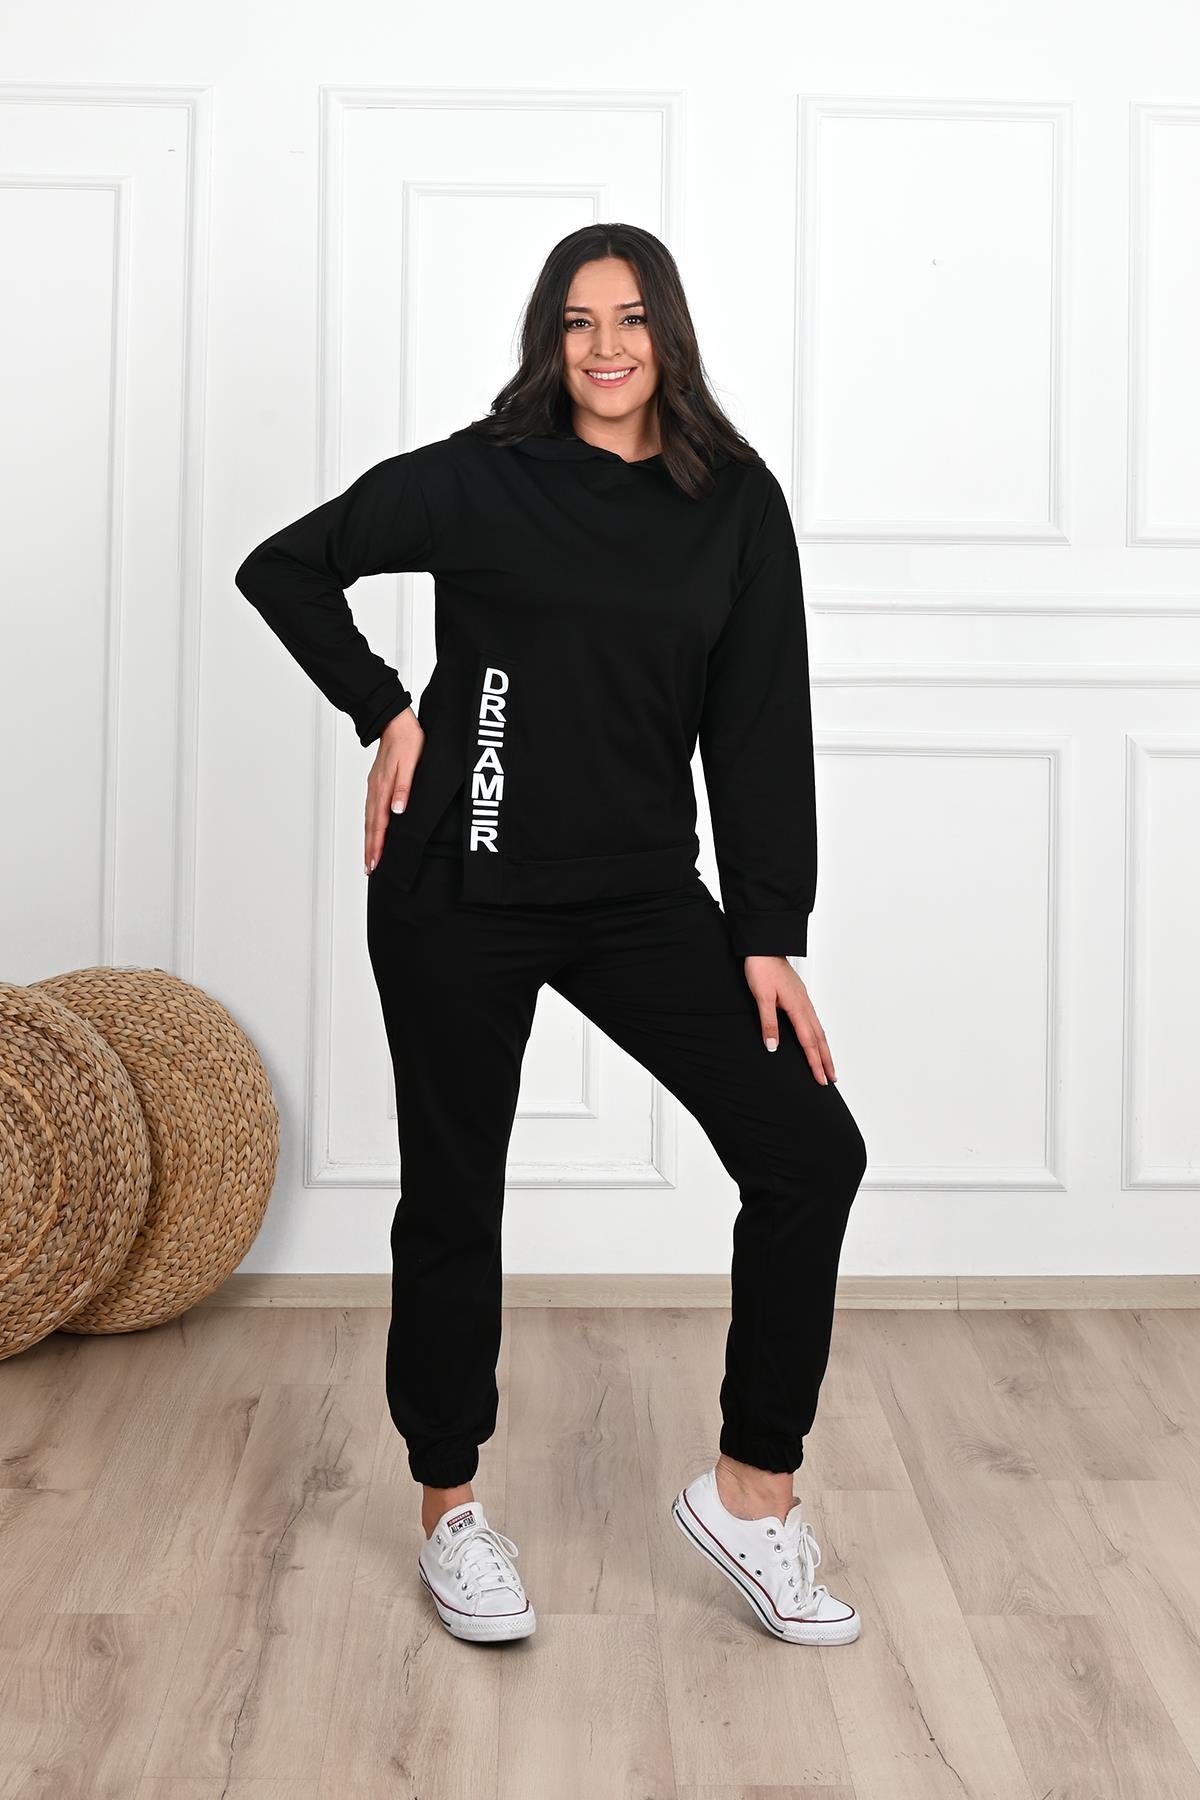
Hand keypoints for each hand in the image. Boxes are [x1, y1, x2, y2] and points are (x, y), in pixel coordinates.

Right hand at [364, 707, 422, 873]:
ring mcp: (374, 786)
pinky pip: (371, 809)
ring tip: (369, 856)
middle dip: (370, 848)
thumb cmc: (408, 741)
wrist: (395, 721)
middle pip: (371, 826)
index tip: (375, 863)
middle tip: (369, 868)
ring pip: (369, 819)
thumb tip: (397, 811)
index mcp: (383, 788)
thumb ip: (404, 788)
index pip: (379, 824)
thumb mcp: (410, 763)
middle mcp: (375, 790)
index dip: (377, 845)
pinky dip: (370, 824)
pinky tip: (372, 830)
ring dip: (369, 839)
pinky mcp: (376, 782)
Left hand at [743, 955, 836, 1083]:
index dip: (815, 1062)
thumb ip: (768, 1023)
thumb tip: (773, 1046)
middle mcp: (804, 1005)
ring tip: (828, 1063)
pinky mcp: (799, 996)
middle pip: (820, 1038)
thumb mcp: (762, 997)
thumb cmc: (762, 968)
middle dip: (826, 1060)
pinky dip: (818, 1035)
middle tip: (832, 1078)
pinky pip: (813, 1020)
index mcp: (797, 1007)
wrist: (764, 947)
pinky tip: (816, 1038)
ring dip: (824, 1049)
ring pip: (818, 1030)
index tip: (820, 1079)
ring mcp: (803, 1000)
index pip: (809, 1042)